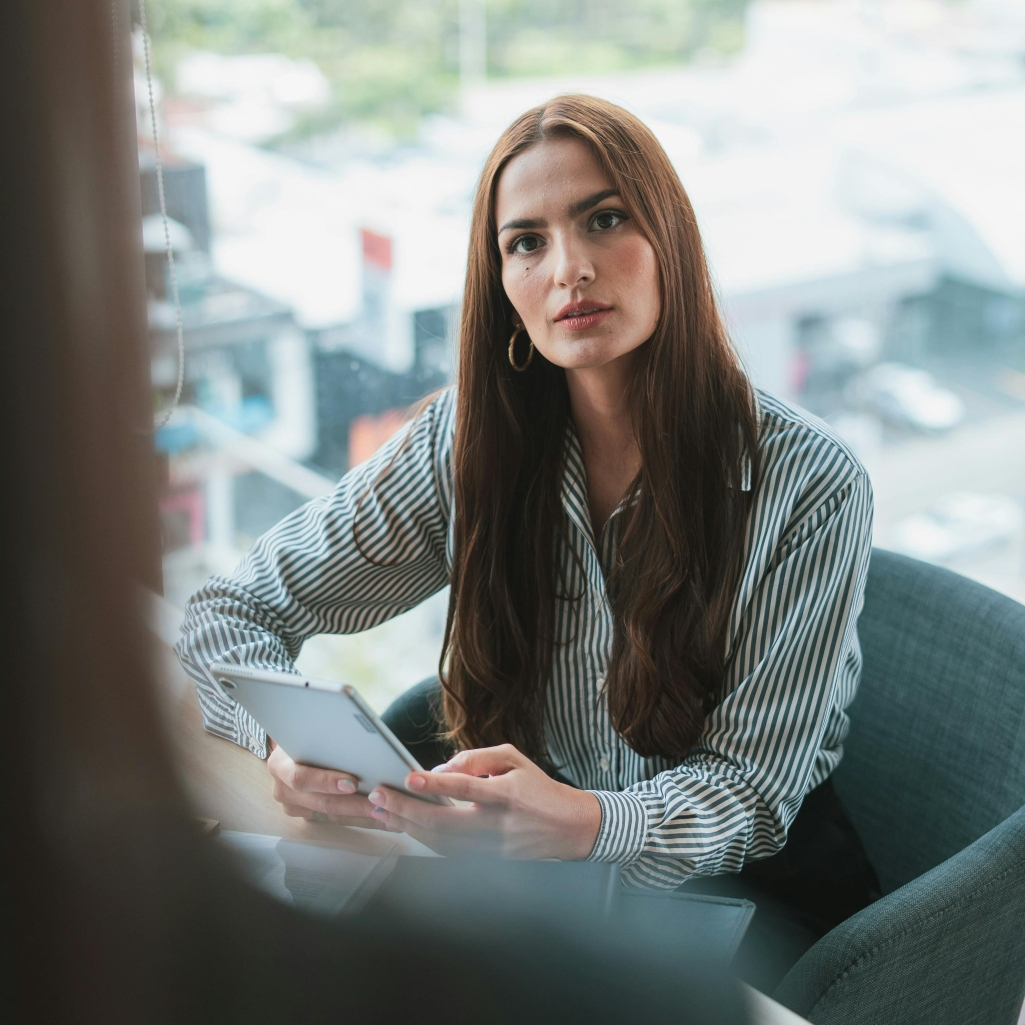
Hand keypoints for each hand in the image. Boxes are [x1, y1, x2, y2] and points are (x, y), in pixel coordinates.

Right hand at [266, 739, 376, 824]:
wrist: (291, 747)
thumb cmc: (306, 734)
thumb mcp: (309, 731)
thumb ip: (326, 737)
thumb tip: (362, 741)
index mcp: (280, 766)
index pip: (300, 778)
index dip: (326, 782)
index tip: (353, 783)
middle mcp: (282, 790)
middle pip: (320, 802)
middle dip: (353, 804)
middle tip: (379, 803)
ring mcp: (293, 807)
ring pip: (331, 815)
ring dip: (360, 815)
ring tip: (386, 813)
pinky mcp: (307, 816)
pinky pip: (335, 820)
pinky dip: (358, 818)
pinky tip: (379, 816)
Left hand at [366, 744, 601, 859]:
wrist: (569, 828)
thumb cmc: (538, 787)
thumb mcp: (514, 759)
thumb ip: (476, 759)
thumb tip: (439, 769)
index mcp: (508, 794)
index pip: (467, 788)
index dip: (437, 785)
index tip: (410, 777)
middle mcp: (498, 825)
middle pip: (444, 823)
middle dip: (406, 809)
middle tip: (378, 796)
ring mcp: (492, 848)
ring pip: (441, 843)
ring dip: (407, 828)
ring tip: (382, 812)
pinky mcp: (488, 861)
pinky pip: (449, 852)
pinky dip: (423, 840)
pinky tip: (405, 827)